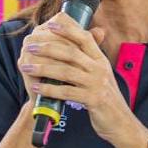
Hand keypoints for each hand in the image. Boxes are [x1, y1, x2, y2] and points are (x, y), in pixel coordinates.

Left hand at [17, 12, 137, 144]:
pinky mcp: (93, 100)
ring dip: (43, 68)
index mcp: (101, 60)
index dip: (68, 29)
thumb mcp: (101, 75)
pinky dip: (49, 89)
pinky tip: (36, 87)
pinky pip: (67, 92)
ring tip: (26, 66)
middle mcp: (100, 69)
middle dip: (48, 47)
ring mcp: (97, 84)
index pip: (85, 38)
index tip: (50, 24)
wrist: (121, 122)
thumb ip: (89, 61)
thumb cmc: (106, 98)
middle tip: (30, 46)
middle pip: (71, 52)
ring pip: (66, 71)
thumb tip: (75, 46)